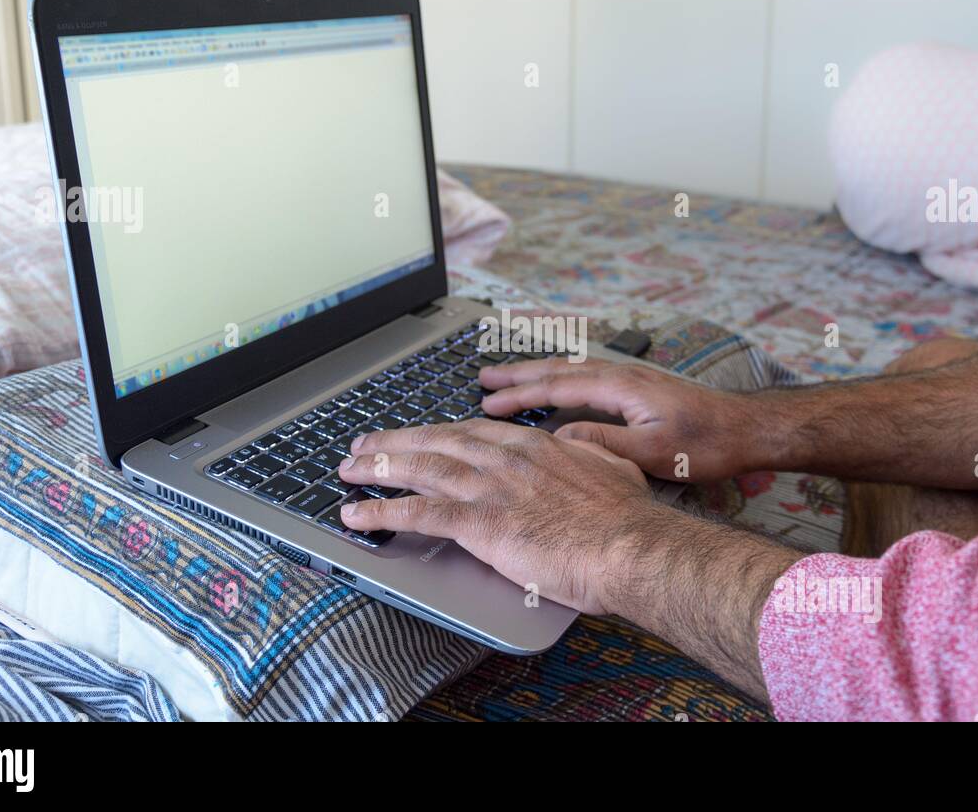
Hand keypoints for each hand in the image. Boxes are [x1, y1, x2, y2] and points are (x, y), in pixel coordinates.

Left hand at [336, 419, 671, 614]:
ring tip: (347, 471)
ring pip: (419, 468)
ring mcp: (490, 488)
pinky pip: (418, 513)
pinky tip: (357, 515)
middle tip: (364, 445)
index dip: (437, 432)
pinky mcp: (480, 523)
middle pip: (436, 442)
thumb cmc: (627, 519)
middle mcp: (505, 459)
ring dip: (377, 468)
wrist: (630, 546)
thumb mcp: (613, 469)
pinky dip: (382, 512)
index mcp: (534, 446)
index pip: (472, 431)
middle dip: (394, 442)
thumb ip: (588, 456)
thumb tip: (581, 448)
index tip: (418, 434)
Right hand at [478, 358, 758, 482]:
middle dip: (518, 374)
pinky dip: (559, 379)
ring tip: (505, 377)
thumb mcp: (653, 452)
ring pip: (571, 370)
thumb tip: (563, 437)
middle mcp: (621, 375)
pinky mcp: (637, 388)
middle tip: (482, 378)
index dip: (520, 395)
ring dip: (536, 373)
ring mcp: (629, 379)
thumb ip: (606, 444)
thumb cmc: (707, 443)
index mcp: (620, 387)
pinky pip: (586, 377)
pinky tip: (553, 387)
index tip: (489, 402)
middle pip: (558, 370)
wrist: (747, 429)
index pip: (558, 387)